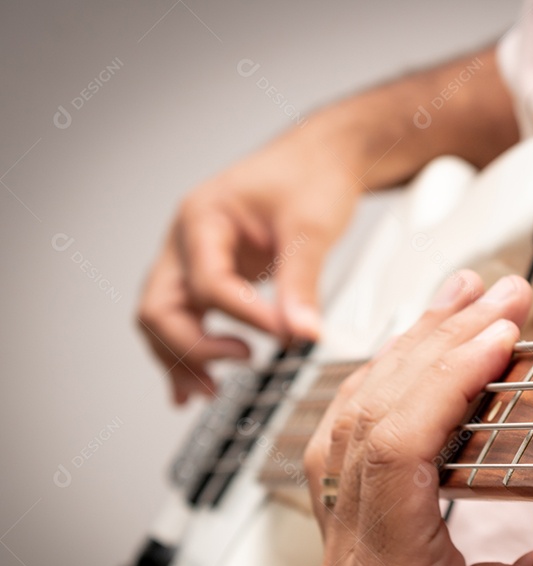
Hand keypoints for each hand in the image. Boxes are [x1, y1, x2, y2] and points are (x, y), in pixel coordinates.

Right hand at [138, 113, 362, 402]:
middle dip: (190, 345)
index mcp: (203, 217)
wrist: (322, 157)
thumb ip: (302, 282)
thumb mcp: (311, 226)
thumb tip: (302, 334)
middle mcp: (187, 239)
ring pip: (164, 317)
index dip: (244, 316)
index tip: (284, 334)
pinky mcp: (211, 274)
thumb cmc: (312, 176)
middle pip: (161, 305)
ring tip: (208, 392)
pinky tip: (196, 384)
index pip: (209, 283)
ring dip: (180, 356)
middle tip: (241, 363)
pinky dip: (188, 350)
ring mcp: (194, 257)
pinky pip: (186, 317)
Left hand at [304, 272, 532, 565]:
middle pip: (366, 423)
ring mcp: (351, 558)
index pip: (397, 451)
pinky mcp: (368, 547)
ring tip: (464, 302)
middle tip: (500, 298)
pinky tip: (426, 357)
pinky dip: (391, 392)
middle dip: (435, 345)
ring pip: (349, 427)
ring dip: (406, 356)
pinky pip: (356, 451)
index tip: (503, 331)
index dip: (447, 376)